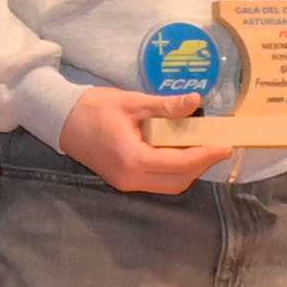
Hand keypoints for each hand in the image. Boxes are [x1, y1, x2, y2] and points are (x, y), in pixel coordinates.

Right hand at [57, 88, 216, 195]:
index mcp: (133, 159)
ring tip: (202, 147)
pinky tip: (180, 152)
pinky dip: (174, 170)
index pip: (180, 164)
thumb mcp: (132, 102)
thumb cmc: (93, 107)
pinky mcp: (123, 181)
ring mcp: (126, 183)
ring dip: (189, 170)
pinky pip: (157, 182)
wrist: (60, 120)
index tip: (226, 145)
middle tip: (218, 145)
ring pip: (169, 185)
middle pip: (178, 181)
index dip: (206, 156)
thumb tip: (196, 101)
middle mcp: (131, 178)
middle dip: (201, 165)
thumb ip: (165, 106)